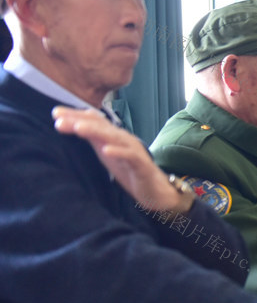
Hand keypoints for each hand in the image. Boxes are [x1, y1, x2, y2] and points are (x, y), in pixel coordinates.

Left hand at [52, 107, 188, 212]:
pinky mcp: (141, 164)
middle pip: (101, 125)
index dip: (75, 115)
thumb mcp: (106, 152)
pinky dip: (118, 152)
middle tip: (59, 119)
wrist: (154, 189)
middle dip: (79, 121)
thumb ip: (93, 139)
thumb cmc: (129, 169)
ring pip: (113, 137)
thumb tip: (71, 126)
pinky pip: (129, 156)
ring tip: (78, 128)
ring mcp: (133, 150)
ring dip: (95, 131)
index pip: (94, 120)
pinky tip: (106, 150)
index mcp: (113, 136)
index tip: (55, 113)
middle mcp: (123, 139)